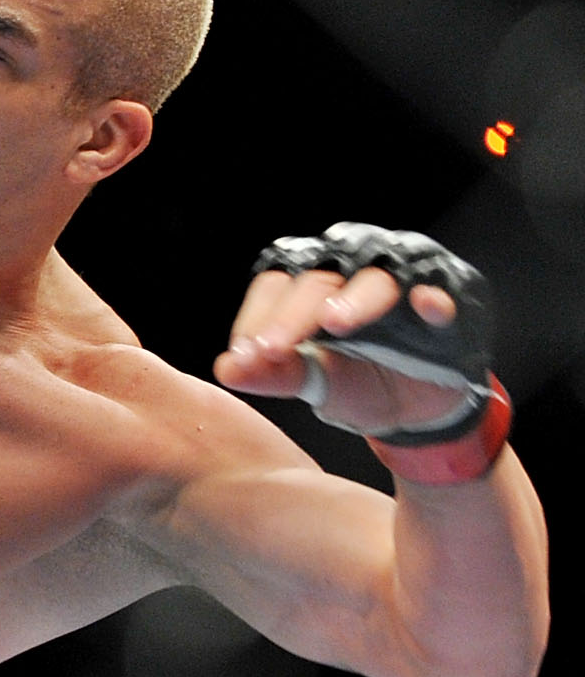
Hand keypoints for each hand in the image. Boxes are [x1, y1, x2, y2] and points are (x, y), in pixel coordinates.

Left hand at [216, 264, 469, 431]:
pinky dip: (434, 297)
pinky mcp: (450, 295)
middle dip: (293, 315)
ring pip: (376, 276)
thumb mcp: (314, 381)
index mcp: (314, 280)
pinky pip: (443, 290)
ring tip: (334, 323)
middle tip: (272, 351)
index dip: (258, 317)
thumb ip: (273, 373)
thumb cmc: (360, 380)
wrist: (417, 410)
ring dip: (356, 298)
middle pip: (318, 277)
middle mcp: (356, 266)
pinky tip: (427, 308)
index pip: (276, 284)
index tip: (245, 356)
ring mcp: (404, 276)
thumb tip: (225, 370)